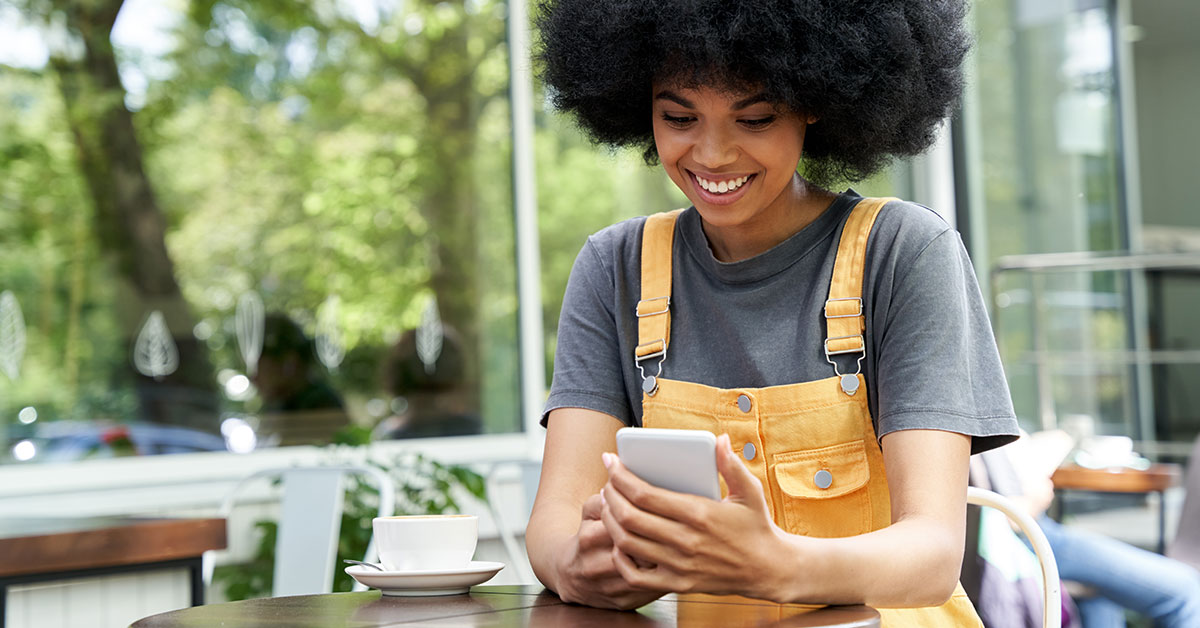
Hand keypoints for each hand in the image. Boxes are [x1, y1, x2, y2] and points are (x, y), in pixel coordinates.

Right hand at [551, 493, 664, 609]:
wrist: (570, 575)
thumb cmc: (587, 537)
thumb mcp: (588, 513)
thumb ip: (602, 498)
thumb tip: (619, 487)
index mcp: (588, 538)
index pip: (622, 525)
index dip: (643, 517)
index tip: (659, 510)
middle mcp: (596, 566)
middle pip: (635, 551)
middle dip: (656, 540)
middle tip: (673, 529)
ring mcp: (609, 589)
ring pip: (644, 574)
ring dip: (662, 561)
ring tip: (674, 547)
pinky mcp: (621, 604)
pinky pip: (648, 592)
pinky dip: (661, 579)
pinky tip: (669, 567)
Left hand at [600, 434, 788, 599]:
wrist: (768, 569)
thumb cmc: (756, 526)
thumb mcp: (750, 491)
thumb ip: (731, 464)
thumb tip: (719, 439)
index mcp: (699, 513)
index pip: (645, 494)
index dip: (621, 476)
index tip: (611, 462)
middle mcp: (686, 540)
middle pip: (629, 517)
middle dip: (610, 495)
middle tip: (607, 483)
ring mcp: (680, 564)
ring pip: (628, 543)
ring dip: (610, 522)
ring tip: (609, 506)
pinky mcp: (678, 584)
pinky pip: (636, 575)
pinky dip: (620, 559)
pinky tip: (619, 542)